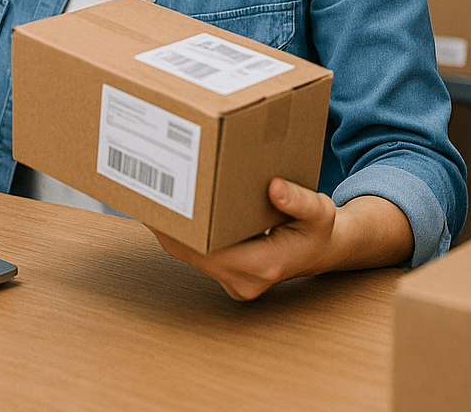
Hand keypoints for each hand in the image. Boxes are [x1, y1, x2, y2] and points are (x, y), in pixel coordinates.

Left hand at [148, 178, 411, 300]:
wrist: (325, 250)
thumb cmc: (319, 229)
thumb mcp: (319, 212)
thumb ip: (299, 201)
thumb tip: (275, 188)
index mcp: (263, 266)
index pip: (208, 252)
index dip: (181, 231)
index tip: (162, 204)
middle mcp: (244, 281)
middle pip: (190, 254)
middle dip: (168, 225)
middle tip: (145, 190)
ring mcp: (234, 282)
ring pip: (190, 256)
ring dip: (171, 230)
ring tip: (151, 196)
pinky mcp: (228, 275)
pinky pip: (196, 256)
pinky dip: (183, 235)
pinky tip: (170, 210)